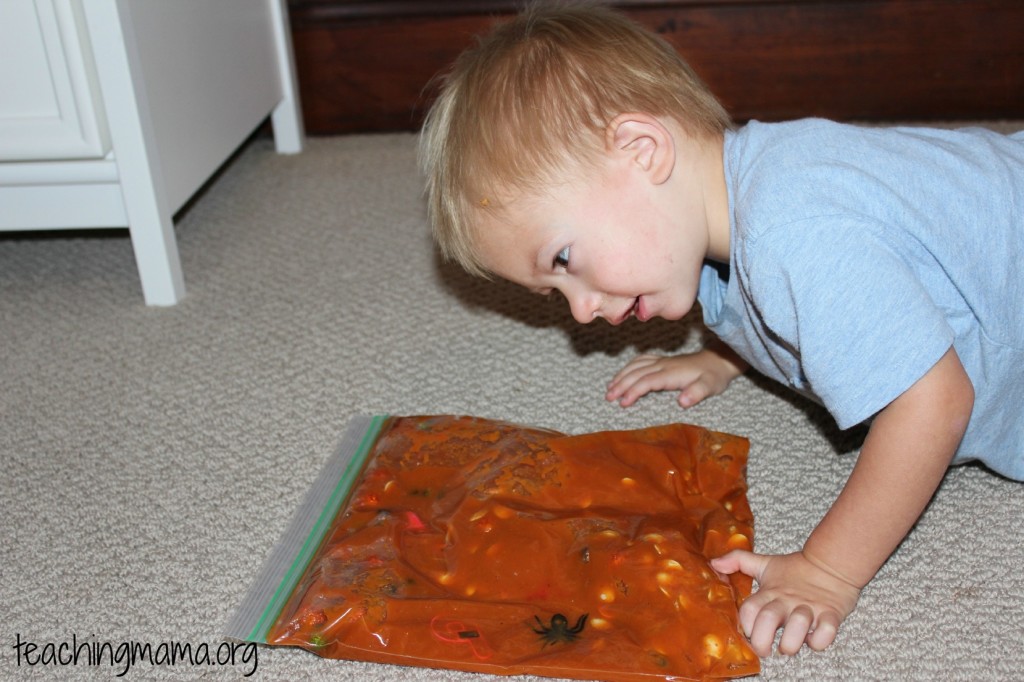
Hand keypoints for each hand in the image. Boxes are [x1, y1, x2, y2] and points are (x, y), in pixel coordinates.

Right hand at [606, 344, 745, 407]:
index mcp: (671, 373)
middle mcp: (663, 365)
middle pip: (636, 373)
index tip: (623, 402)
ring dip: (621, 375)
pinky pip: (641, 360)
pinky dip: (628, 366)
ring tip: (610, 388)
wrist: (718, 361)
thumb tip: (683, 401)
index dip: (633, 391)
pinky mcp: (662, 360)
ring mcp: (662, 361)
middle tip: (608, 397)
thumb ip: (697, 393)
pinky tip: (623, 373)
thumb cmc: (713, 377)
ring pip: (635, 365)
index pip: (647, 381)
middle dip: (621, 384)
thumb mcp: (710, 387)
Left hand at [710, 550, 860, 655]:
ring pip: (797, 627)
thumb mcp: (764, 563)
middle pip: (768, 620)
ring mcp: (809, 607)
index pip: (749, 609)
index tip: (748, 634)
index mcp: (770, 592)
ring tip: (787, 646)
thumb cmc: (796, 569)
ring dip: (790, 643)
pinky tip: (813, 640)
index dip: (745, 625)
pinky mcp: (831, 614)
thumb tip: (713, 563)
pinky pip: (826, 632)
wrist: (831, 563)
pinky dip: (820, 641)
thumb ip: (738, 561)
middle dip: (762, 642)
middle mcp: (787, 601)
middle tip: (764, 650)